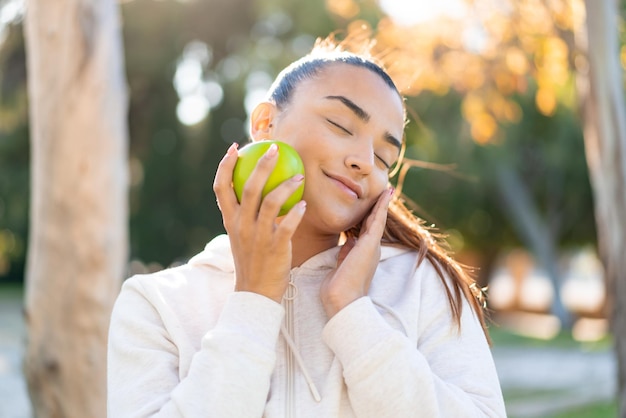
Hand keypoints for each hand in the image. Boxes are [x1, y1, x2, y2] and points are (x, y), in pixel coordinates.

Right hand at [213, 143, 306, 302]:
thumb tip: (258, 190)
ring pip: (271, 201)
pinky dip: (296, 212)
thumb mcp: (241, 236)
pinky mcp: (275, 248)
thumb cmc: (252, 261)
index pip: (221, 187)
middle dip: (261, 164)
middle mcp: (241, 225)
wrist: (255, 294)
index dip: (226, 165)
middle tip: (274, 149)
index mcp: (230, 220)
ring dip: (286, 185)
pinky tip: (304, 203)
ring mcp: (257, 236)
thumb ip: (246, 214)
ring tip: (300, 175)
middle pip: (249, 187)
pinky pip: (288, 224)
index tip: (234, 148)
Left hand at [320, 187, 393, 317]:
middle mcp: (370, 249)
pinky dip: (382, 207)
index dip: (369, 216)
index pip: (366, 230)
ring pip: (378, 220)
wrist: (342, 301)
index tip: (372, 204)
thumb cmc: (337, 289)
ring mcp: (371, 246)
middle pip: (374, 223)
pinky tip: (385, 195)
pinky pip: (377, 221)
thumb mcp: (340, 266)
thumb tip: (348, 241)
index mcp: (363, 253)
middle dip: (378, 208)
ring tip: (387, 190)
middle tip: (384, 192)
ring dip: (382, 204)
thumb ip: (345, 253)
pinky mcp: (369, 245)